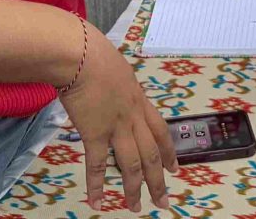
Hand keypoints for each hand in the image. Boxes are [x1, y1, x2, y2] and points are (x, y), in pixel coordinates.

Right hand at [58, 24, 176, 212]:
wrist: (80, 54)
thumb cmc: (94, 52)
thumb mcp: (116, 67)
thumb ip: (119, 83)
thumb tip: (114, 85)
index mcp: (139, 99)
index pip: (160, 130)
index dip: (169, 151)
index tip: (175, 168)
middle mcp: (133, 116)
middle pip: (152, 153)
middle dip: (158, 180)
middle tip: (163, 201)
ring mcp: (116, 126)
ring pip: (132, 164)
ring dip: (135, 189)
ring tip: (135, 208)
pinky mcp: (95, 133)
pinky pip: (97, 165)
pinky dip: (97, 186)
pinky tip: (98, 203)